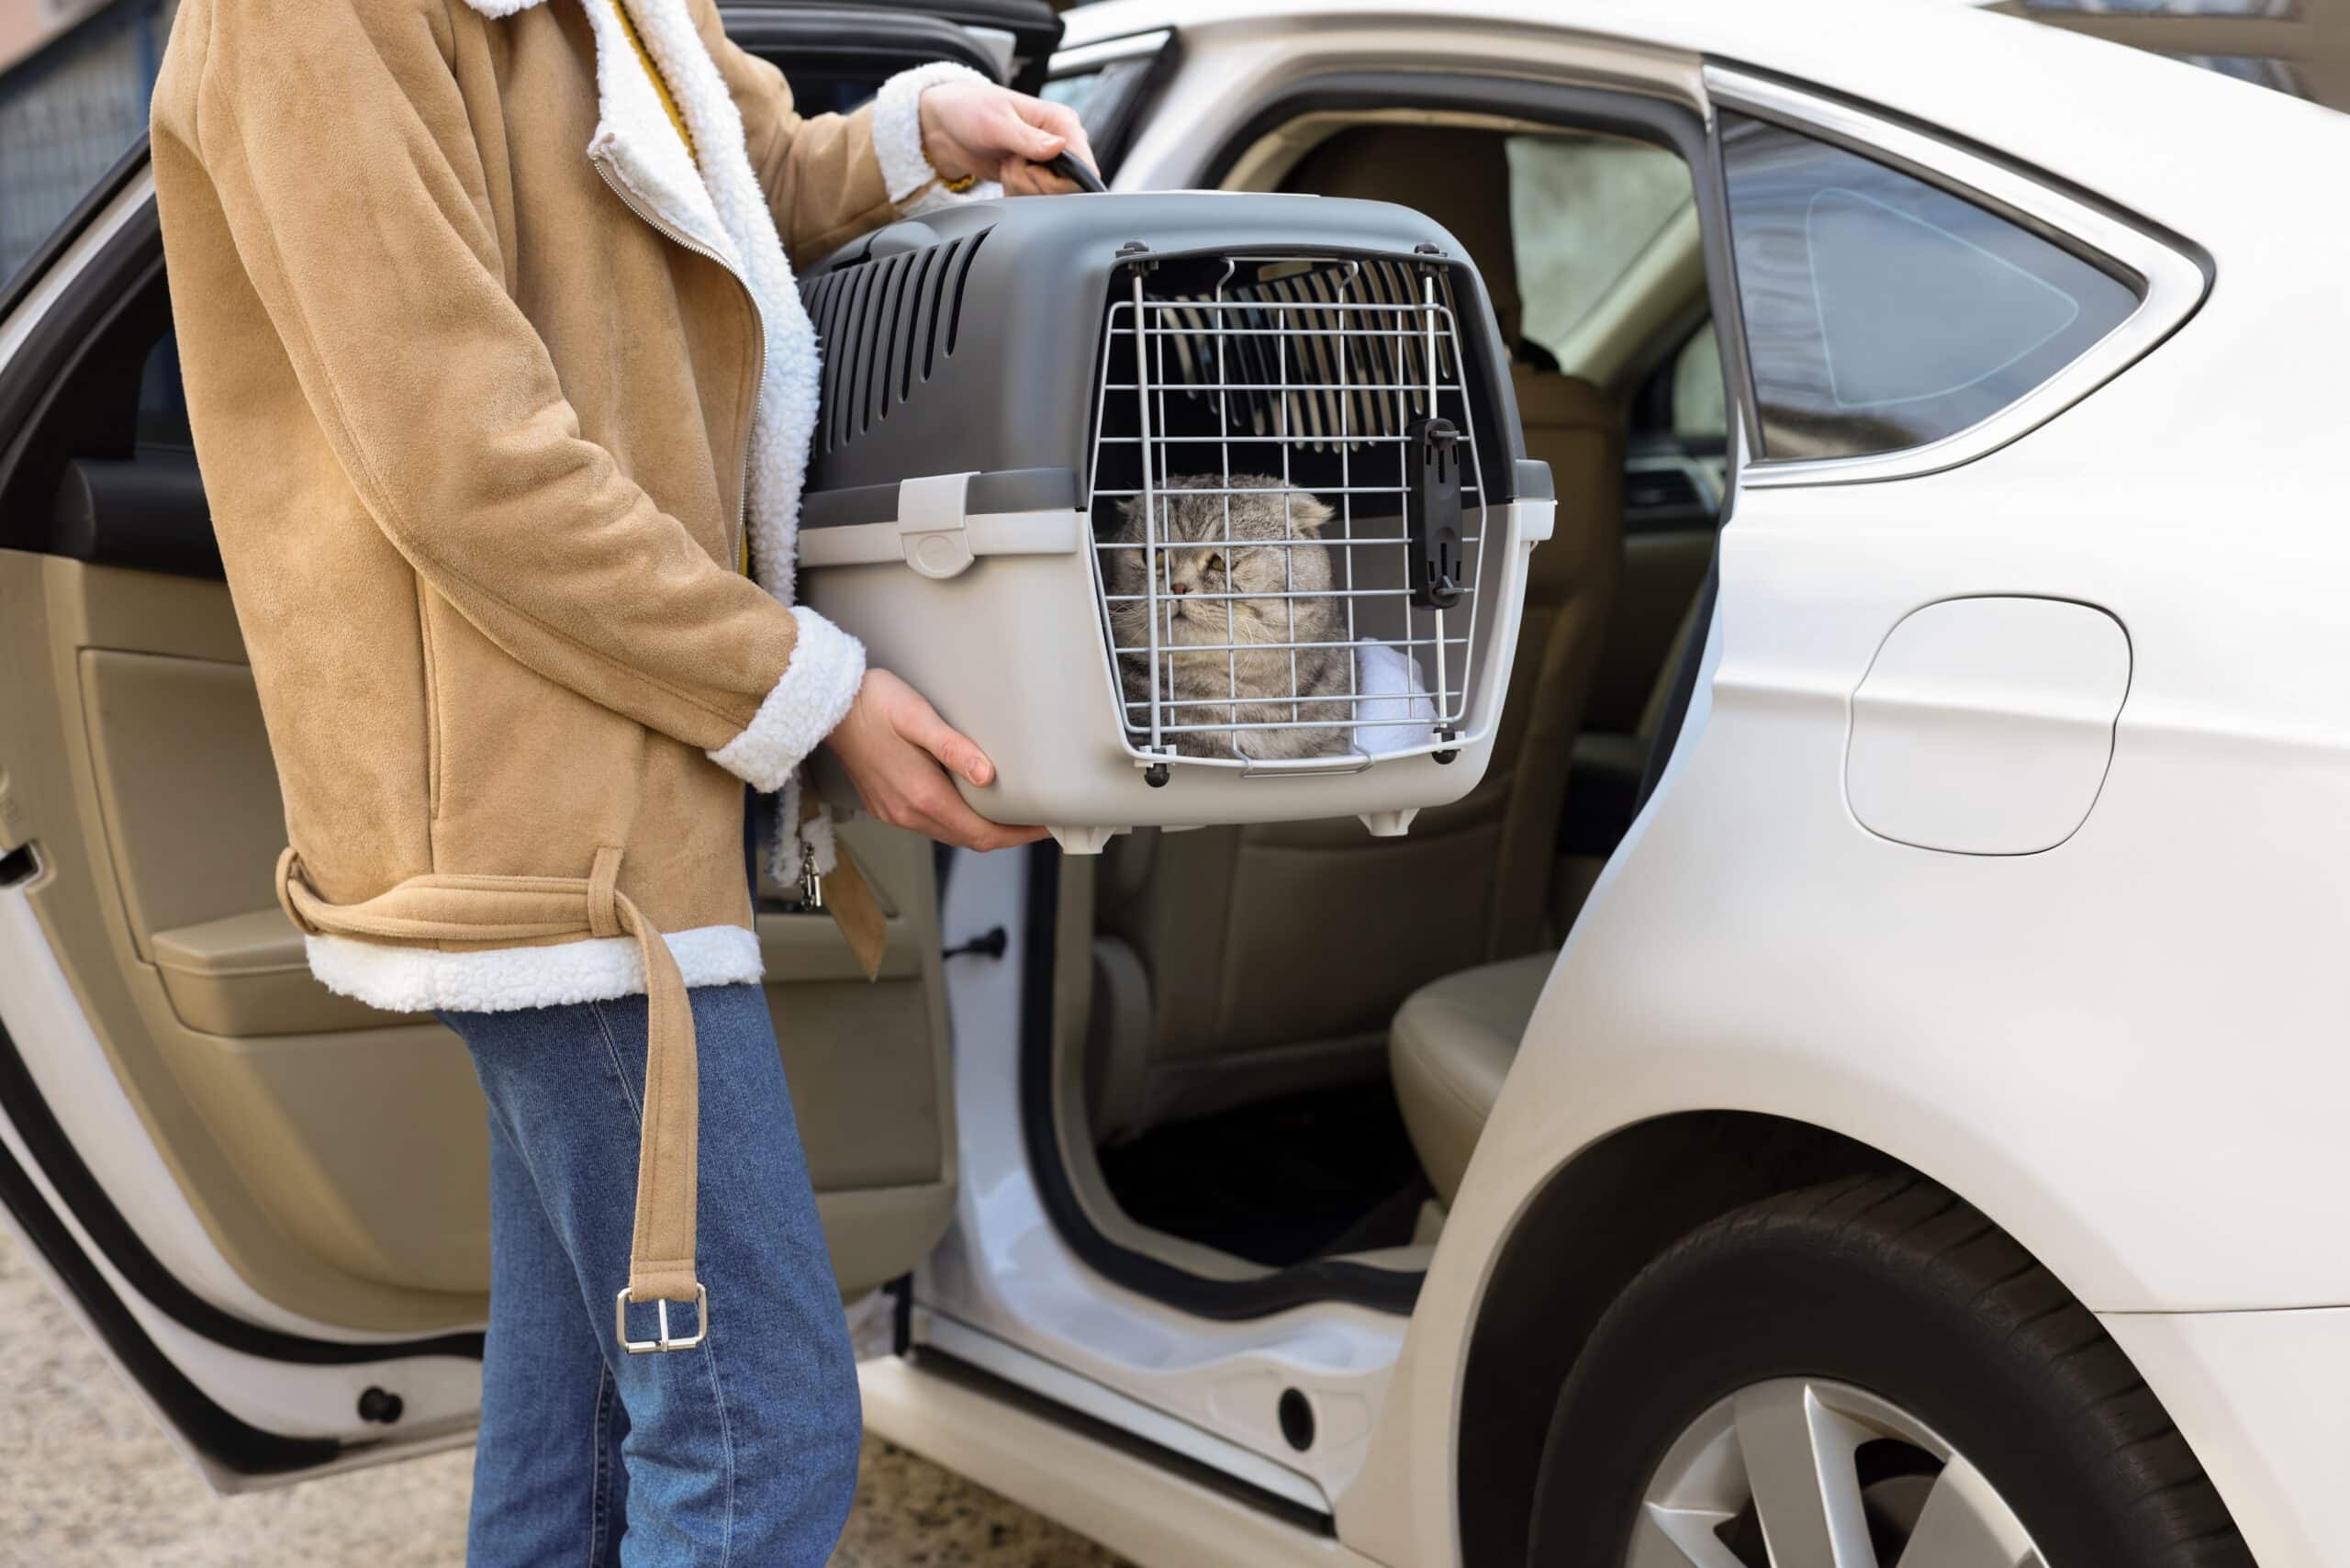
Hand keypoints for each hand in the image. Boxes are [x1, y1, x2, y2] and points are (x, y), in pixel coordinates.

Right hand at [824, 669, 1047, 851]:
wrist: (827, 706)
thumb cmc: (873, 703)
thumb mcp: (918, 717)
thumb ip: (954, 748)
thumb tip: (988, 776)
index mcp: (921, 796)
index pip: (982, 833)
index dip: (1018, 835)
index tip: (1046, 827)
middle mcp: (907, 813)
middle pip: (969, 839)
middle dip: (1006, 835)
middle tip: (1037, 821)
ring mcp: (894, 812)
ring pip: (949, 834)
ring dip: (981, 829)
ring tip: (1011, 812)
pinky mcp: (885, 805)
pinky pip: (930, 824)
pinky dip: (957, 821)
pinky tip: (970, 803)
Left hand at [917, 80, 1098, 197]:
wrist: (943, 126)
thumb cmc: (969, 109)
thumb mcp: (997, 123)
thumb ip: (1028, 139)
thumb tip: (1059, 147)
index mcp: (1062, 122)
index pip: (1084, 164)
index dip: (1059, 178)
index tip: (1032, 170)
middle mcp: (1060, 143)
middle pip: (1067, 187)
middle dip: (1034, 183)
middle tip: (1012, 164)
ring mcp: (1046, 162)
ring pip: (1050, 197)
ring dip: (1021, 187)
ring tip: (1006, 165)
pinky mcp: (1032, 177)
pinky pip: (1035, 199)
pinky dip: (1016, 193)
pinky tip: (1004, 176)